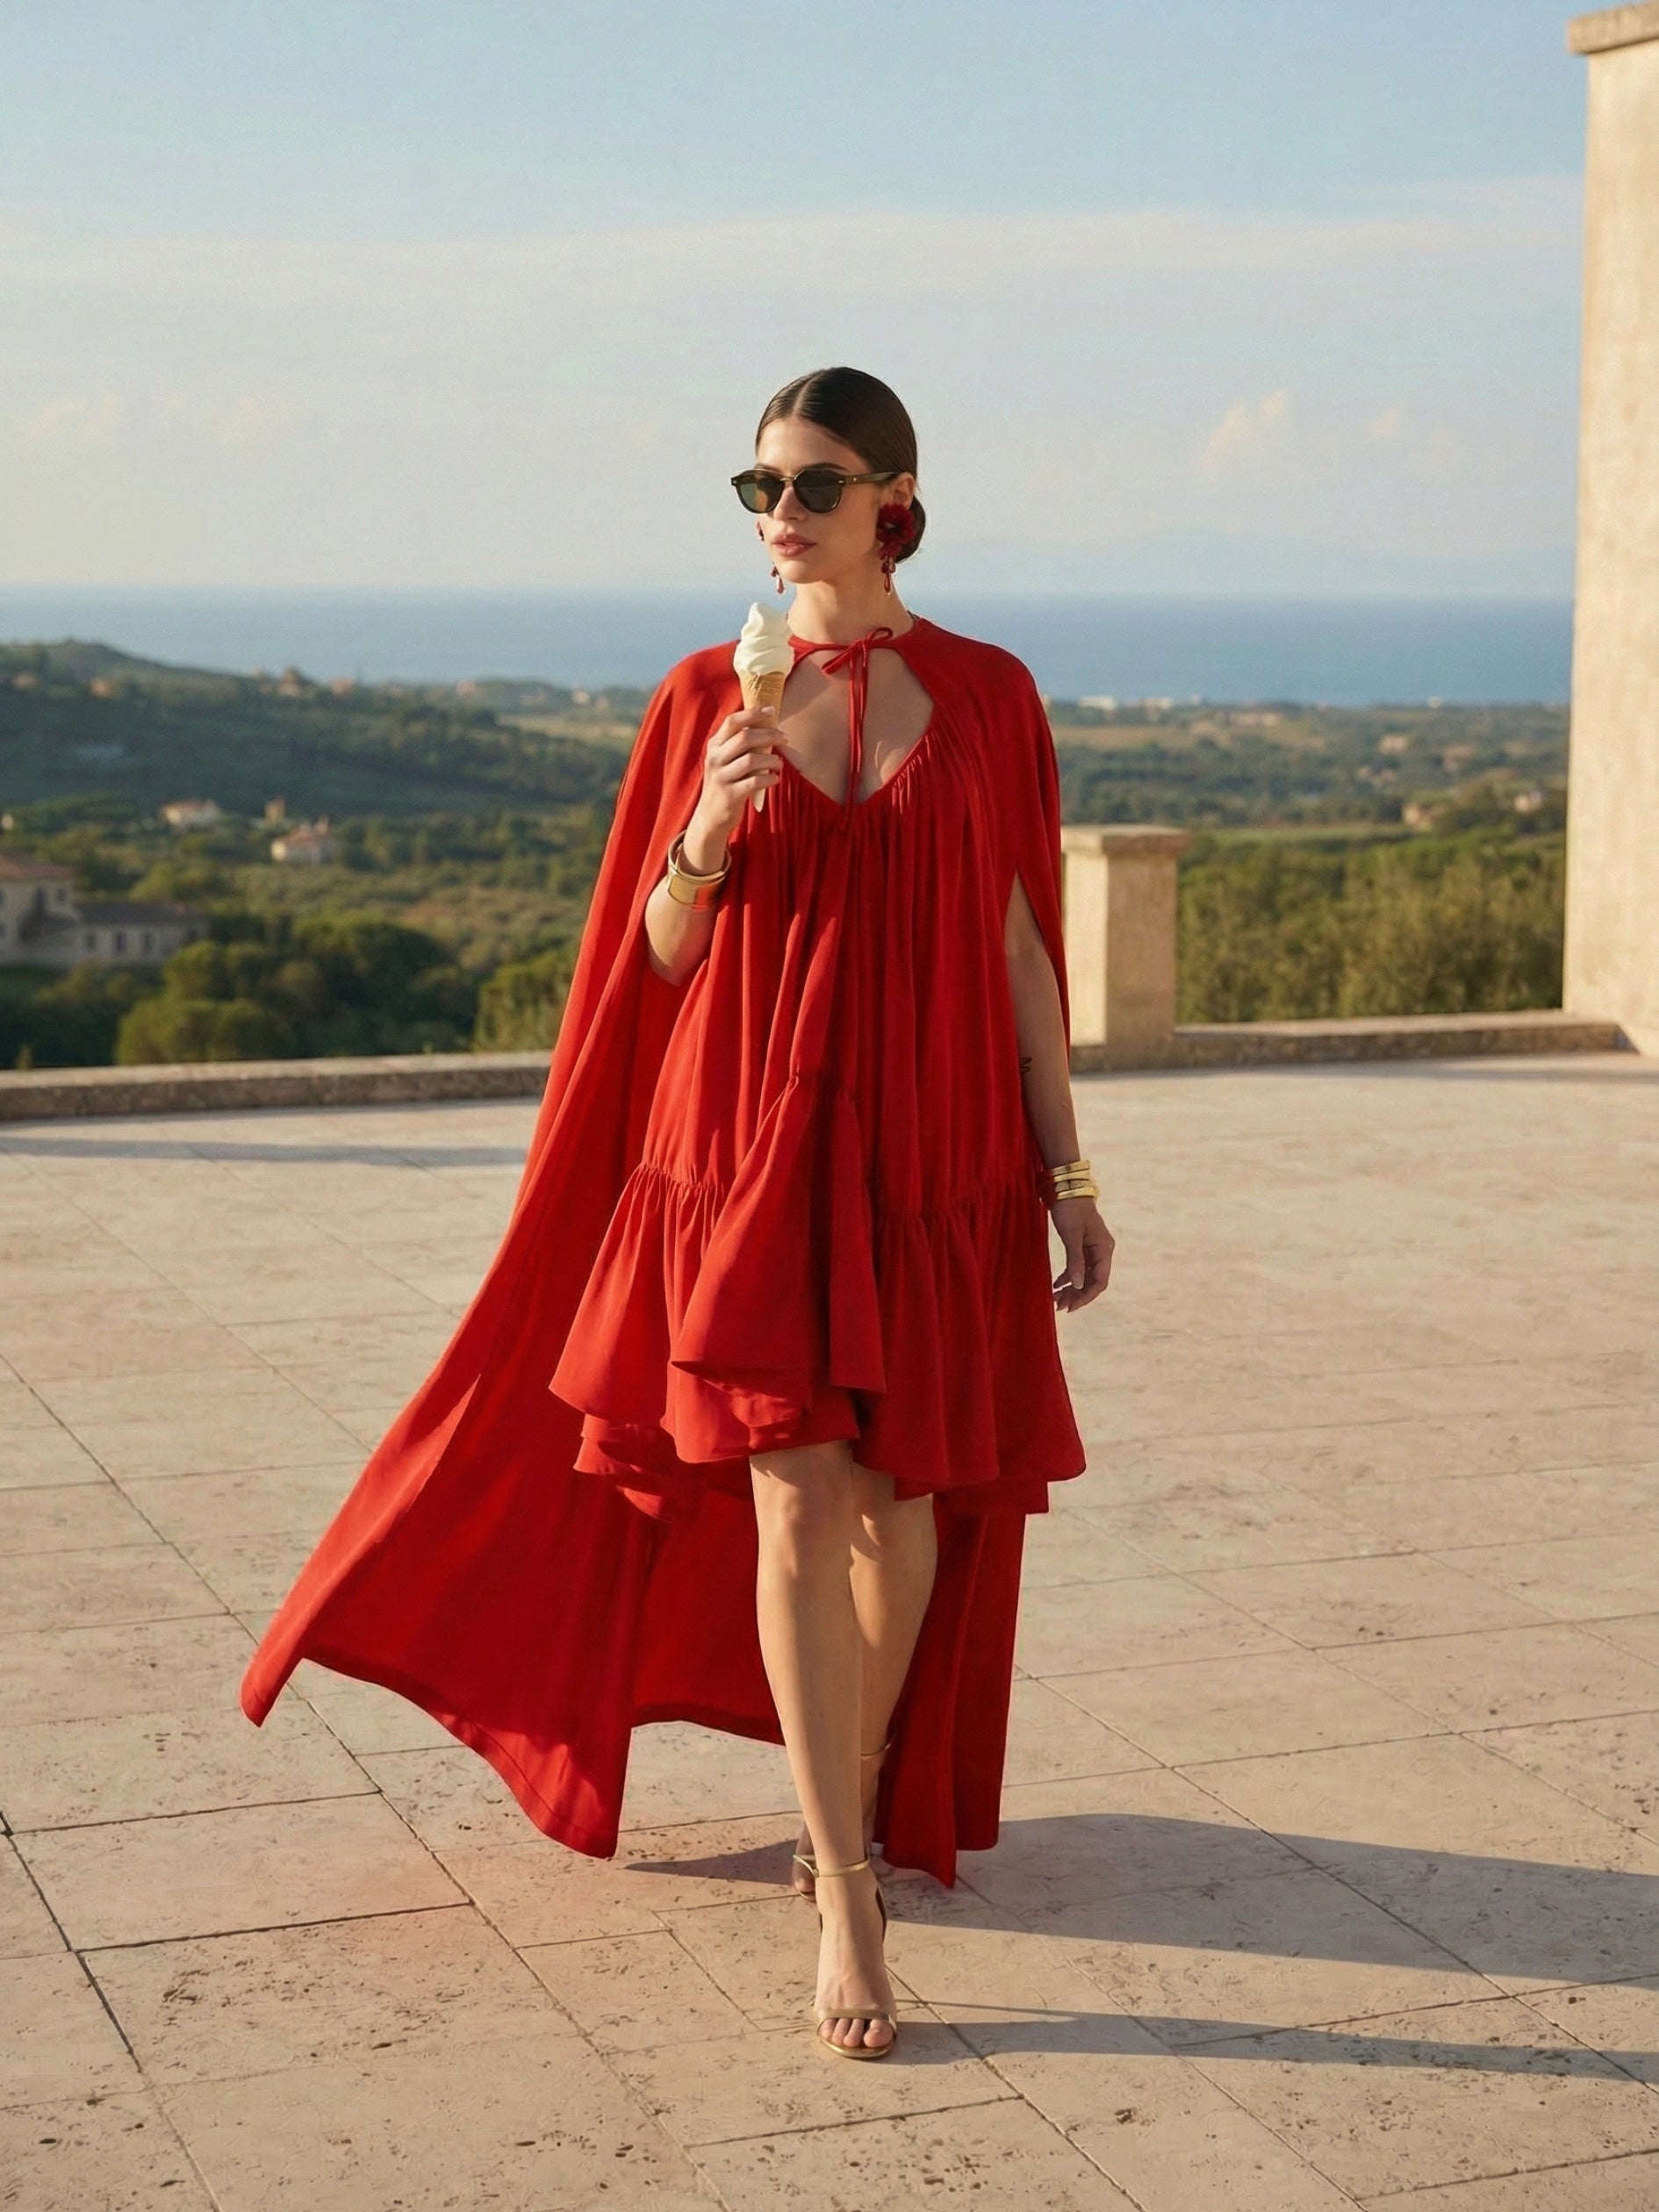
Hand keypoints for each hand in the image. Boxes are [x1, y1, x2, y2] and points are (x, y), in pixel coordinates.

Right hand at [697, 706, 783, 838]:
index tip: (771, 710)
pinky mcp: (730, 795)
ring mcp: (721, 777)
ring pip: (752, 760)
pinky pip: (755, 782)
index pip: (732, 722)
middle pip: (745, 738)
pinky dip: (769, 778)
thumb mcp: (725, 760)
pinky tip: (775, 778)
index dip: (753, 713)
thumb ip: (739, 745)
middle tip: (784, 738)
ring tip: (779, 763)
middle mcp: (715, 759)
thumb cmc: (725, 782)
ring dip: (771, 759)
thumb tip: (768, 726)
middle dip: (769, 735)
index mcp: (714, 746)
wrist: (710, 816)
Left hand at [1049, 1197, 1112, 1312]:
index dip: (1085, 1297)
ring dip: (1072, 1288)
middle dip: (1076, 1295)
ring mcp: (1093, 1248)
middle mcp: (1102, 1251)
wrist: (1066, 1187)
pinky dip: (1069, 1276)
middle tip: (1058, 1305)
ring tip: (1055, 1298)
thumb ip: (1075, 1261)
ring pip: (1085, 1276)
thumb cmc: (1070, 1209)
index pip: (1099, 1282)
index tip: (1070, 1307)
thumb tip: (1077, 1286)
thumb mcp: (1071, 1235)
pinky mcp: (1083, 1245)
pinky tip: (1057, 1284)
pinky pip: (1079, 1267)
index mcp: (1103, 1249)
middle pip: (1092, 1281)